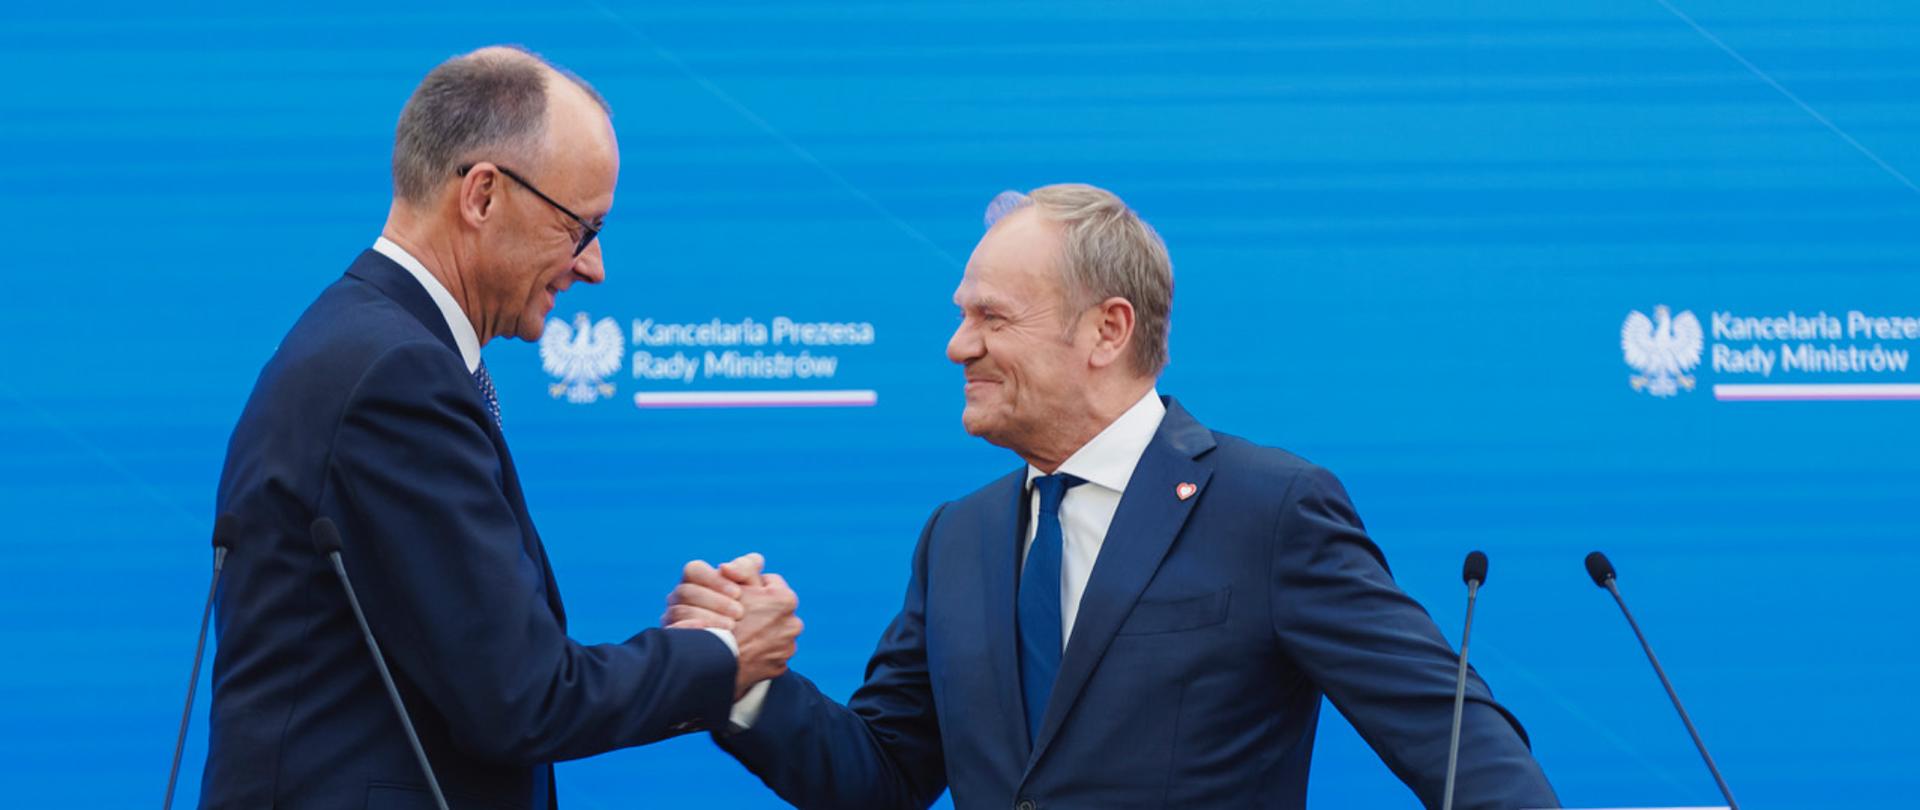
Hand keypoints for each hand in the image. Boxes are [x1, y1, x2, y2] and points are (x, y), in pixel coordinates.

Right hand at [662, 558, 746, 630]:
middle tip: (739, 613)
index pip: (693, 570)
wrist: (750, 638)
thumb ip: (745, 567)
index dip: (714, 580)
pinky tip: (713, 637)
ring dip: (708, 618)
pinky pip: (677, 632)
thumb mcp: (752, 583)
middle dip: (715, 602)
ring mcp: (673, 616)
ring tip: (731, 626)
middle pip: (686, 592)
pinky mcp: (676, 636)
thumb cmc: (750, 604)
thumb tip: (724, 567)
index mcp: (695, 578)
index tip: (738, 593)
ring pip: (680, 612)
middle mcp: (680, 596)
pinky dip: (694, 631)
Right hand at [732, 571, 801, 698]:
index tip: (739, 594)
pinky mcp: (779, 668)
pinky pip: (770, 655)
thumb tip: (756, 560)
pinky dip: (760, 652)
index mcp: (785, 600)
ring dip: (761, 632)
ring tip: (741, 634)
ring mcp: (788, 648)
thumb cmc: (721, 617)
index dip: (751, 587)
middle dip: (760, 610)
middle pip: (774, 610)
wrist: (716, 662)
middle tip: (739, 614)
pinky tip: (744, 650)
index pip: (770, 583)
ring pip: (774, 633)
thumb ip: (745, 569)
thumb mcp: (732, 585)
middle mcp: (794, 624)